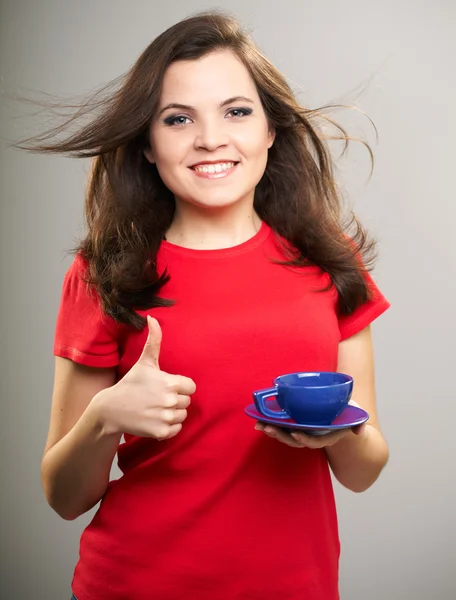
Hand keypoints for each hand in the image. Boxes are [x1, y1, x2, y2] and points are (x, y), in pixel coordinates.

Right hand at [93, 316, 195, 439]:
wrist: (111, 409)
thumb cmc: (130, 383)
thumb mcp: (144, 362)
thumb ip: (154, 340)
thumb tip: (153, 317)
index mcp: (170, 383)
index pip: (191, 386)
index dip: (180, 386)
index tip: (166, 386)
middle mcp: (169, 401)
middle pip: (187, 401)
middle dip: (175, 399)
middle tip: (157, 397)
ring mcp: (165, 418)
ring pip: (182, 416)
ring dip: (172, 413)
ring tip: (155, 408)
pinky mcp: (161, 432)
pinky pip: (177, 430)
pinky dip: (168, 427)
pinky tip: (155, 419)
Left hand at [254, 401, 366, 448]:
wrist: (341, 418)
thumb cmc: (347, 416)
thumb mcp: (355, 417)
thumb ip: (359, 423)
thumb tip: (359, 430)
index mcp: (326, 436)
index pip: (315, 442)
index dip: (304, 439)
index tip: (295, 433)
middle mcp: (313, 437)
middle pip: (295, 441)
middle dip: (281, 436)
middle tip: (268, 428)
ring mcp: (303, 433)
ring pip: (286, 437)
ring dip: (272, 432)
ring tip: (260, 425)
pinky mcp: (295, 427)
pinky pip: (282, 429)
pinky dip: (270, 425)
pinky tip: (258, 422)